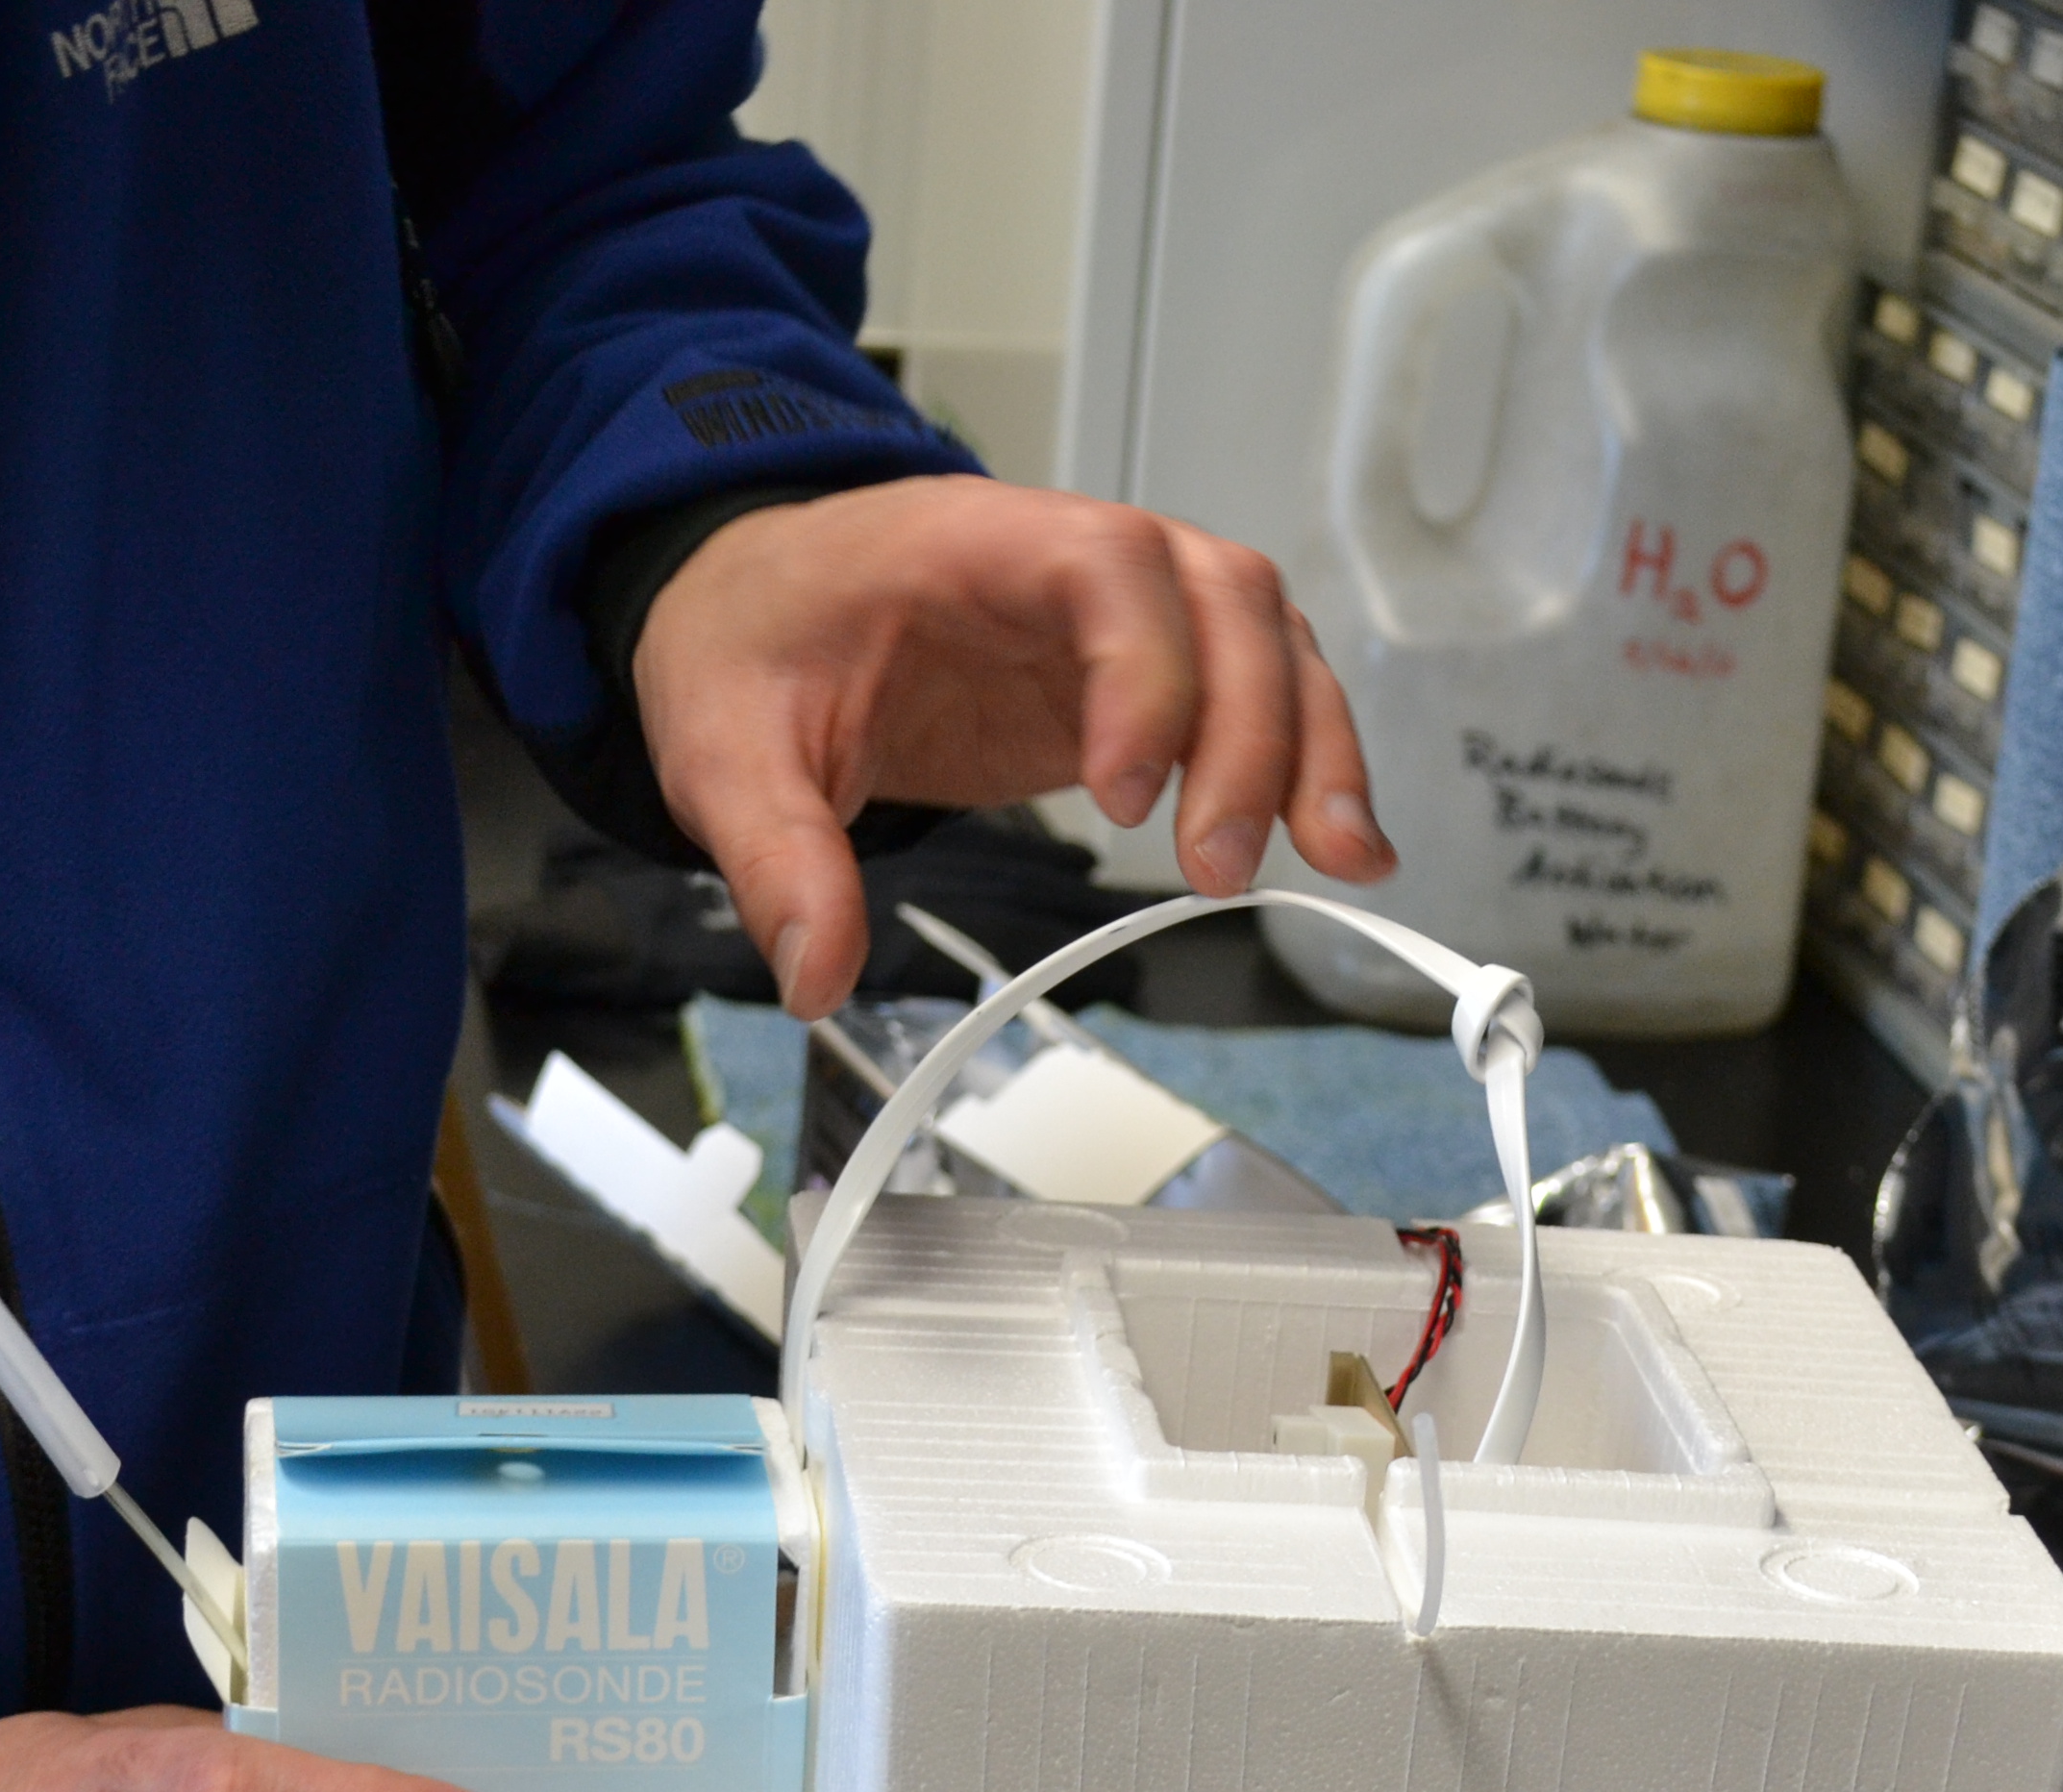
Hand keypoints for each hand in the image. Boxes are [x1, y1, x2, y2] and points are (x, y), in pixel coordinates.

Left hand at [631, 473, 1397, 1015]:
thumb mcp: (725, 747)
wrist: (762, 603)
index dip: (1143, 668)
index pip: (1107, 565)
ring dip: (1311, 748)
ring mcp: (1129, 609)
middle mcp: (1078, 556)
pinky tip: (1337, 848)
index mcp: (975, 542)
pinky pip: (1258, 693)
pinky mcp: (1149, 670)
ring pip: (1268, 642)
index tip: (1121, 790)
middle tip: (1217, 867)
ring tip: (1334, 860)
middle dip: (1249, 731)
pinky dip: (1308, 762)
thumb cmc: (757, 641)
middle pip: (1223, 601)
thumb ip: (777, 856)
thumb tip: (818, 977)